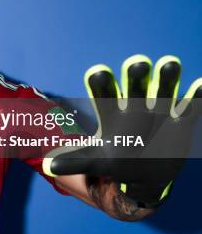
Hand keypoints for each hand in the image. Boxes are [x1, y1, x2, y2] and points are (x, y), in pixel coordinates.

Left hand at [44, 55, 201, 206]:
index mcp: (112, 113)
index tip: (98, 72)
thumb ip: (74, 160)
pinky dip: (197, 96)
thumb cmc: (116, 159)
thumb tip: (46, 166)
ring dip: (167, 78)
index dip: (102, 85)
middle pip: (134, 87)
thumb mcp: (96, 159)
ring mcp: (159, 111)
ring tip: (170, 63)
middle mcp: (135, 106)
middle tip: (136, 62)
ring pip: (164, 90)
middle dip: (135, 77)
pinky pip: (190, 107)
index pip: (104, 95)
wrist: (145, 171)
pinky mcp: (180, 121)